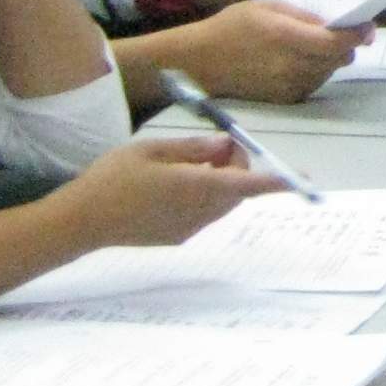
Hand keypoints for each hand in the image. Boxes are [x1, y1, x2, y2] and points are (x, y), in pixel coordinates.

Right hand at [54, 135, 279, 246]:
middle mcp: (201, 213)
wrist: (80, 222)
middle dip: (235, 166)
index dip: (280, 181)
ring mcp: (189, 229)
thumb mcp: (153, 149)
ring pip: (220, 202)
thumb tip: (225, 146)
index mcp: (199, 187)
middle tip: (212, 146)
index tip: (305, 179)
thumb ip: (194, 147)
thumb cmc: (113, 178)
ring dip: (217, 182)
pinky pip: (201, 214)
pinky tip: (166, 188)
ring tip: (182, 165)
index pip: (251, 184)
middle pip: (237, 189)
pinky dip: (199, 196)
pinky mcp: (176, 239)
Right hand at [168, 0, 367, 100]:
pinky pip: (315, 82)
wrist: (201, 61)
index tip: (367, 26)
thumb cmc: (234, 26)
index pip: (337, 43)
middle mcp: (291, 67)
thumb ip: (306, 16)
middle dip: (346, 44)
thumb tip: (338, 24)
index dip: (358, 34)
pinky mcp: (286, 98)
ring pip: (330, 71)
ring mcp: (289, 86)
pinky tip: (299, 59)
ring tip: (312, 44)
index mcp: (286, 38)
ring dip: (331, 58)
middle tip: (341, 31)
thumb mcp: (269, 6)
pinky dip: (316, 70)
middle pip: (340, 59)